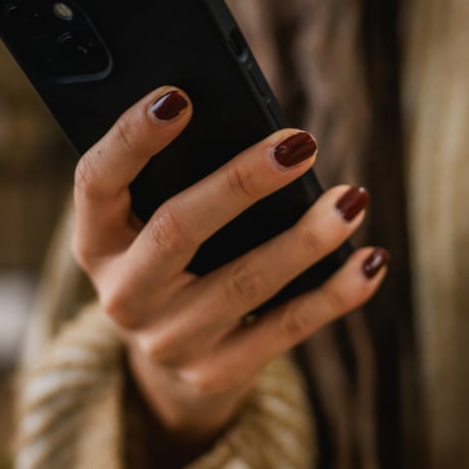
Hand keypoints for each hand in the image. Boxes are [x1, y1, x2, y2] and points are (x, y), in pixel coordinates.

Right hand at [72, 86, 388, 443]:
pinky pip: (286, 328)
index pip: (97, 181)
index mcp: (97, 242)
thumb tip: (268, 135)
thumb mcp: (156, 226)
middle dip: (241, 182)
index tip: (178, 95)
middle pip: (178, 229)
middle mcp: (123, 294)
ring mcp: (168, 340)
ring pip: (243, 282)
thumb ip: (185, 180)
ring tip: (352, 199)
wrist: (173, 369)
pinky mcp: (217, 372)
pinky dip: (335, 292)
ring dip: (305, 239)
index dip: (131, 138)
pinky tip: (371, 259)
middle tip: (301, 144)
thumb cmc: (179, 263)